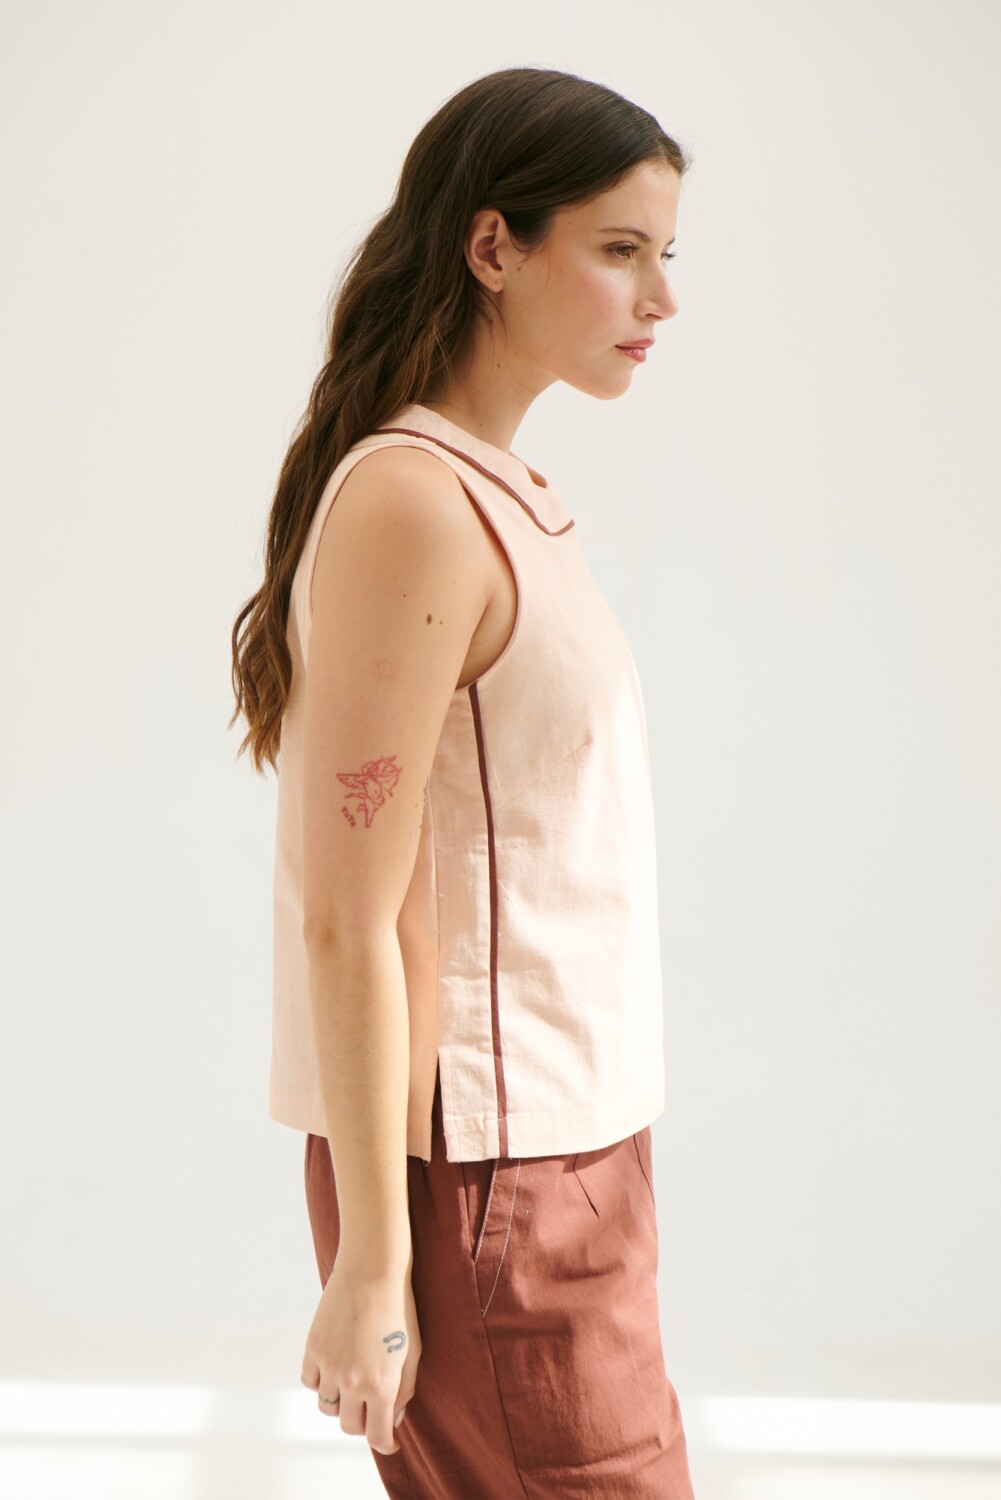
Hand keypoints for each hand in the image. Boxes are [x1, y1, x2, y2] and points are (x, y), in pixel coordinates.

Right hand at [300, 1252, 420, 1455]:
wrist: (373, 1269)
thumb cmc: (399, 1307)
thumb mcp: (413, 1351)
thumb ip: (405, 1390)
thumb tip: (394, 1417)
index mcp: (382, 1385)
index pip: (377, 1435)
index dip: (385, 1443)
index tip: (389, 1441)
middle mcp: (353, 1381)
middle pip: (349, 1426)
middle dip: (362, 1422)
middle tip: (371, 1407)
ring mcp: (329, 1365)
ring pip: (327, 1406)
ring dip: (340, 1402)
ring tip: (352, 1382)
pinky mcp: (313, 1347)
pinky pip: (310, 1381)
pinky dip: (320, 1381)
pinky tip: (334, 1367)